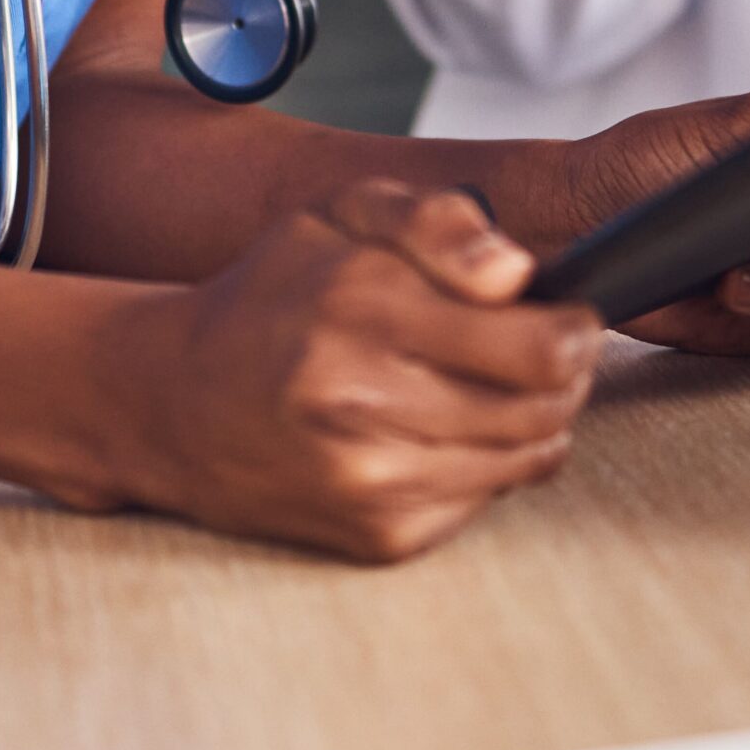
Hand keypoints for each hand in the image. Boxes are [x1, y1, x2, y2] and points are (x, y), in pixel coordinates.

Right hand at [106, 184, 597, 560]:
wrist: (172, 401)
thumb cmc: (274, 294)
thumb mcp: (345, 213)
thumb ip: (440, 221)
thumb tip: (517, 274)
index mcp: (362, 309)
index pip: (538, 348)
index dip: (577, 329)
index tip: (569, 314)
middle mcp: (361, 402)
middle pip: (545, 407)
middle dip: (567, 373)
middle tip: (546, 349)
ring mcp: (368, 480)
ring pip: (525, 457)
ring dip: (536, 419)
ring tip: (498, 384)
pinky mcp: (374, 537)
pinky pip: (484, 499)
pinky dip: (489, 463)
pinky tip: (449, 428)